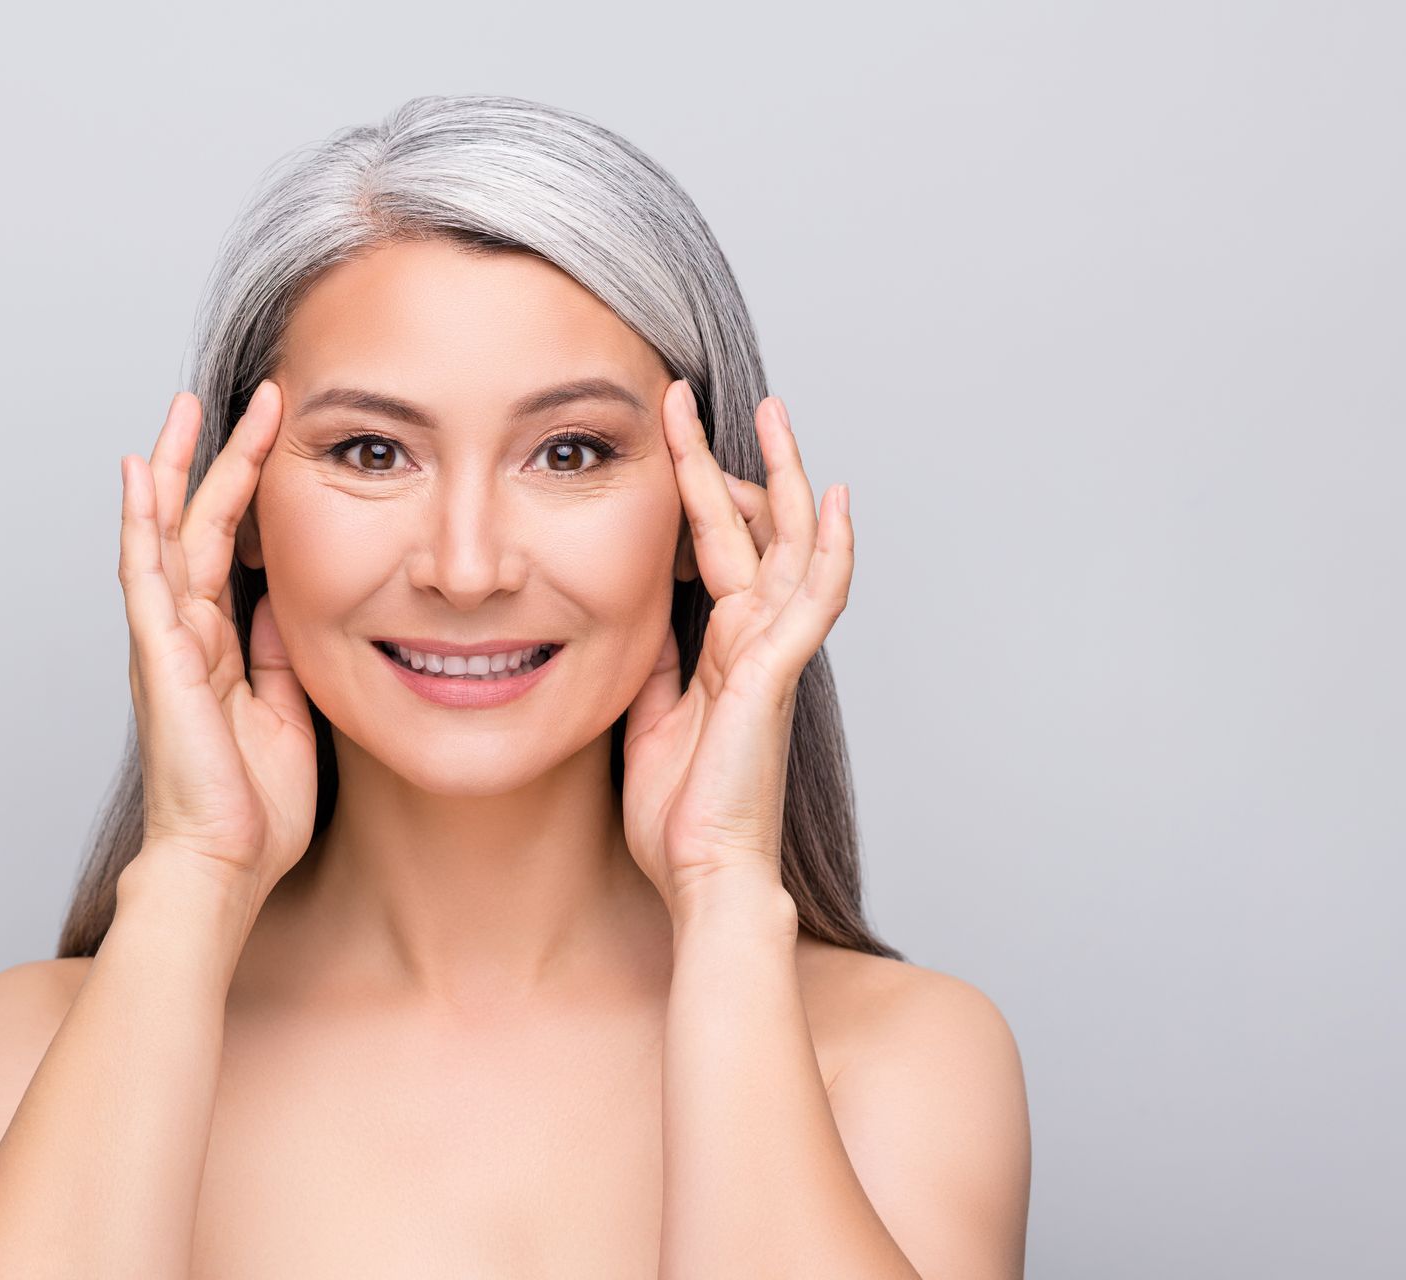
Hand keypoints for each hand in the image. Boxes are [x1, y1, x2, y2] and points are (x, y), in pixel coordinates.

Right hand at [117, 381, 315, 900]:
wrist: (224, 867)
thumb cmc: (251, 809)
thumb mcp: (286, 712)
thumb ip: (279, 655)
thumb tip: (283, 601)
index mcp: (217, 648)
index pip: (227, 550)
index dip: (247, 492)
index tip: (272, 438)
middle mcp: (184, 636)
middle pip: (193, 526)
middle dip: (214, 459)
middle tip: (234, 397)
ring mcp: (166, 644)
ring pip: (163, 537)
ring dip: (173, 470)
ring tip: (181, 409)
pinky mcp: (160, 659)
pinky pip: (145, 577)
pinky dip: (139, 523)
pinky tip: (138, 475)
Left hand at [620, 382, 854, 922]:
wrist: (702, 877)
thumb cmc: (681, 817)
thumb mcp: (649, 719)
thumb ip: (656, 666)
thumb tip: (641, 620)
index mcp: (725, 650)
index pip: (714, 549)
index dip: (694, 490)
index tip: (666, 435)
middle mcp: (756, 642)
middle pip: (756, 530)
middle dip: (733, 459)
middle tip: (702, 396)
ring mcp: (773, 655)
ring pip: (791, 547)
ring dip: (784, 477)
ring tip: (773, 412)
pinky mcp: (778, 676)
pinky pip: (814, 601)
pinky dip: (829, 550)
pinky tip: (836, 501)